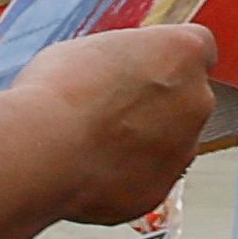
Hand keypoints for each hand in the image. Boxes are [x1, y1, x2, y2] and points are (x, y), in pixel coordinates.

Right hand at [14, 23, 218, 226]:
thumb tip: (114, 73)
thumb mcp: (87, 51)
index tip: (139, 70)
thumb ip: (119, 61)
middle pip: (185, 99)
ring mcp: (183, 149)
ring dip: (139, 143)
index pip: (195, 49)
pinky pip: (144, 180)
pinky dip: (121, 177)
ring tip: (88, 145)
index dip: (163, 60)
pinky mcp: (159, 189)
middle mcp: (197, 99)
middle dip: (152, 105)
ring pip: (167, 143)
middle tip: (104, 111)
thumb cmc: (56, 95)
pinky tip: (86, 170)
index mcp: (183, 53)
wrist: (40, 154)